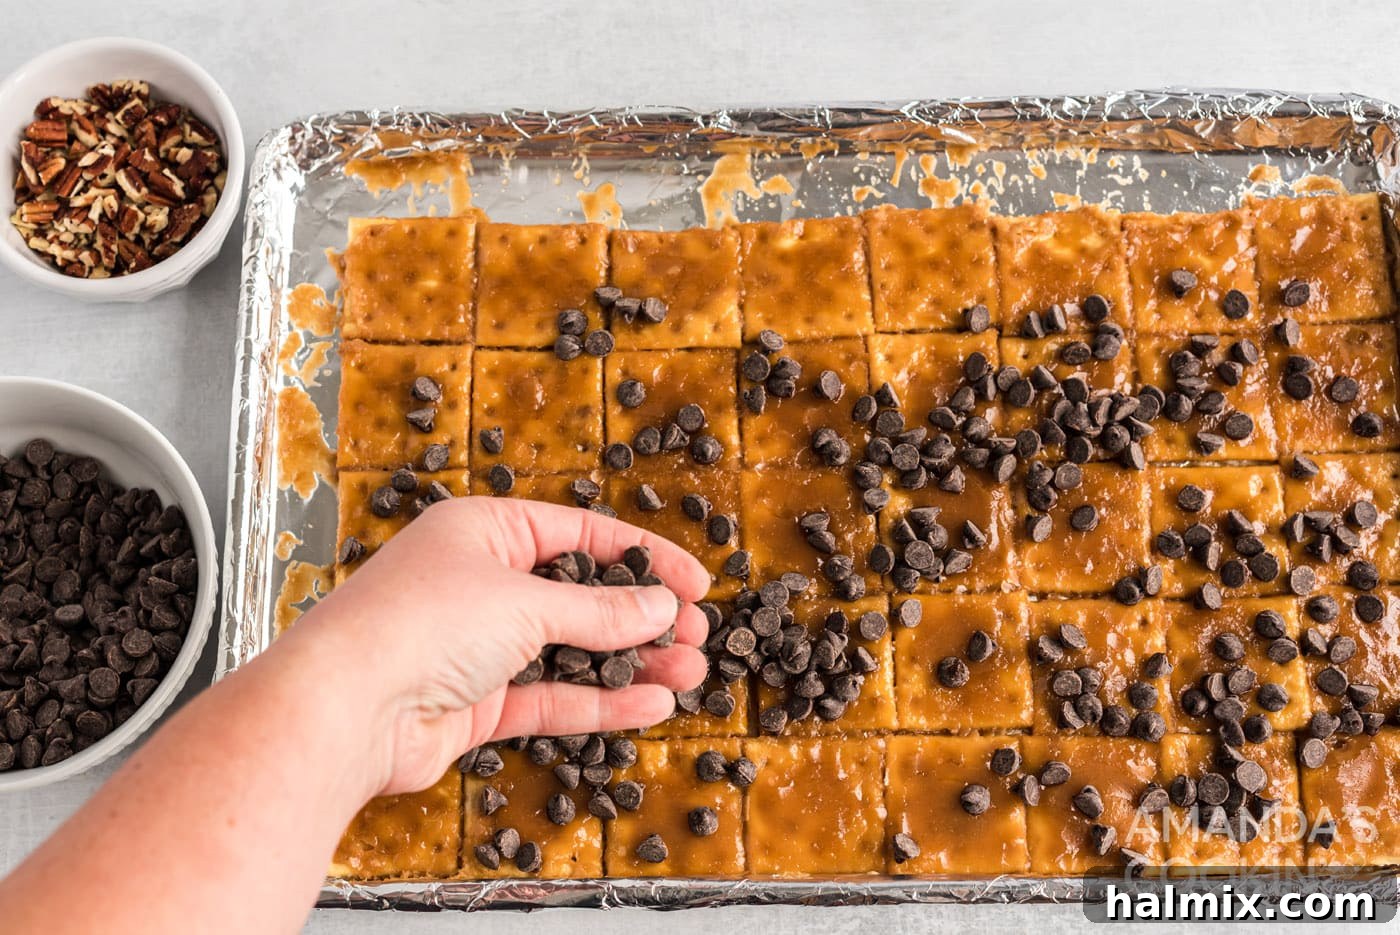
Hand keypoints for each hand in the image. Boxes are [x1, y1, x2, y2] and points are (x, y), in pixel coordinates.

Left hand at [290, 496, 711, 796]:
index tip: (696, 583)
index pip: (581, 534)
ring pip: (571, 651)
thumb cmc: (419, 626)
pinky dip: (600, 701)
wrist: (342, 711)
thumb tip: (659, 606)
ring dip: (631, 662)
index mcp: (484, 532)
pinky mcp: (476, 704)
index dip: (643, 557)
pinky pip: (551, 697)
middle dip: (643, 616)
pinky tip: (651, 705)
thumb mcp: (524, 603)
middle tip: (698, 635)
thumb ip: (599, 610)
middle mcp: (480, 584)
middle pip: (580, 595)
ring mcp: (478, 646)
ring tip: (691, 672)